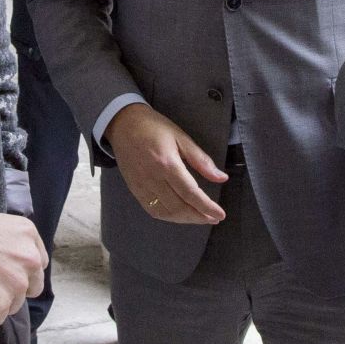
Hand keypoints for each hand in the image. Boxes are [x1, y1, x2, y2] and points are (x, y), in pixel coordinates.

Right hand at [0, 204, 47, 325]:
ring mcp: (19, 283)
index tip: (8, 272)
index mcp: (29, 235)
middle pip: (33, 287)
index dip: (23, 271)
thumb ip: (10, 243)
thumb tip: (6, 257)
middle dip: (16, 289)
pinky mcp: (2, 303)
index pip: (38, 263)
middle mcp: (31, 259)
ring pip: (15, 304)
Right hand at [104, 102, 226, 223]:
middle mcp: (153, 178)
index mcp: (167, 164)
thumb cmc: (153, 127)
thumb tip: (221, 178)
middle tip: (213, 218)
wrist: (123, 124)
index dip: (206, 207)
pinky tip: (179, 215)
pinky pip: (152, 210)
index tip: (220, 215)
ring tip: (200, 217)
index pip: (190, 193)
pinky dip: (168, 217)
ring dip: (185, 219)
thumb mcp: (181, 137)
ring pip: (166, 212)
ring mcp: (142, 186)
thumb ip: (201, 160)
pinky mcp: (135, 189)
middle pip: (179, 207)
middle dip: (198, 216)